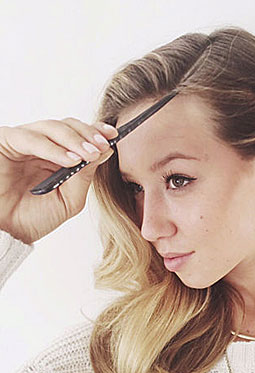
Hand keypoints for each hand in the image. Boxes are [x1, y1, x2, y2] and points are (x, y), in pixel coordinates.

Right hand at [0, 118, 117, 243]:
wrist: (6, 234)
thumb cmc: (32, 219)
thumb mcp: (69, 200)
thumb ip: (85, 176)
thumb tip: (105, 151)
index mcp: (56, 157)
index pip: (78, 135)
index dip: (95, 132)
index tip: (113, 135)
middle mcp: (40, 146)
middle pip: (67, 125)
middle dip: (88, 134)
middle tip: (102, 146)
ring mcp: (23, 142)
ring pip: (52, 127)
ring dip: (74, 140)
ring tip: (89, 155)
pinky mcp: (6, 142)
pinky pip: (32, 138)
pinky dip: (53, 148)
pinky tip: (71, 160)